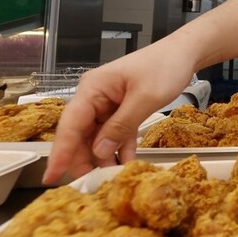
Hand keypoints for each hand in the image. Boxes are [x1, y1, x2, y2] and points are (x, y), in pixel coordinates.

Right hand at [43, 44, 194, 182]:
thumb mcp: (145, 97)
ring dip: (103, 157)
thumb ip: (122, 125)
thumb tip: (99, 151)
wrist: (184, 53)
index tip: (52, 176)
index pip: (70, 123)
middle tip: (90, 183)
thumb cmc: (165, 66)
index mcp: (93, 88)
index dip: (61, 152)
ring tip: (109, 178)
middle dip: (84, 159)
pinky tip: (125, 165)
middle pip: (81, 134)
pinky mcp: (122, 110)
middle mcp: (95, 97)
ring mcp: (108, 104)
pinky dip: (120, 149)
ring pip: (97, 137)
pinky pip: (116, 134)